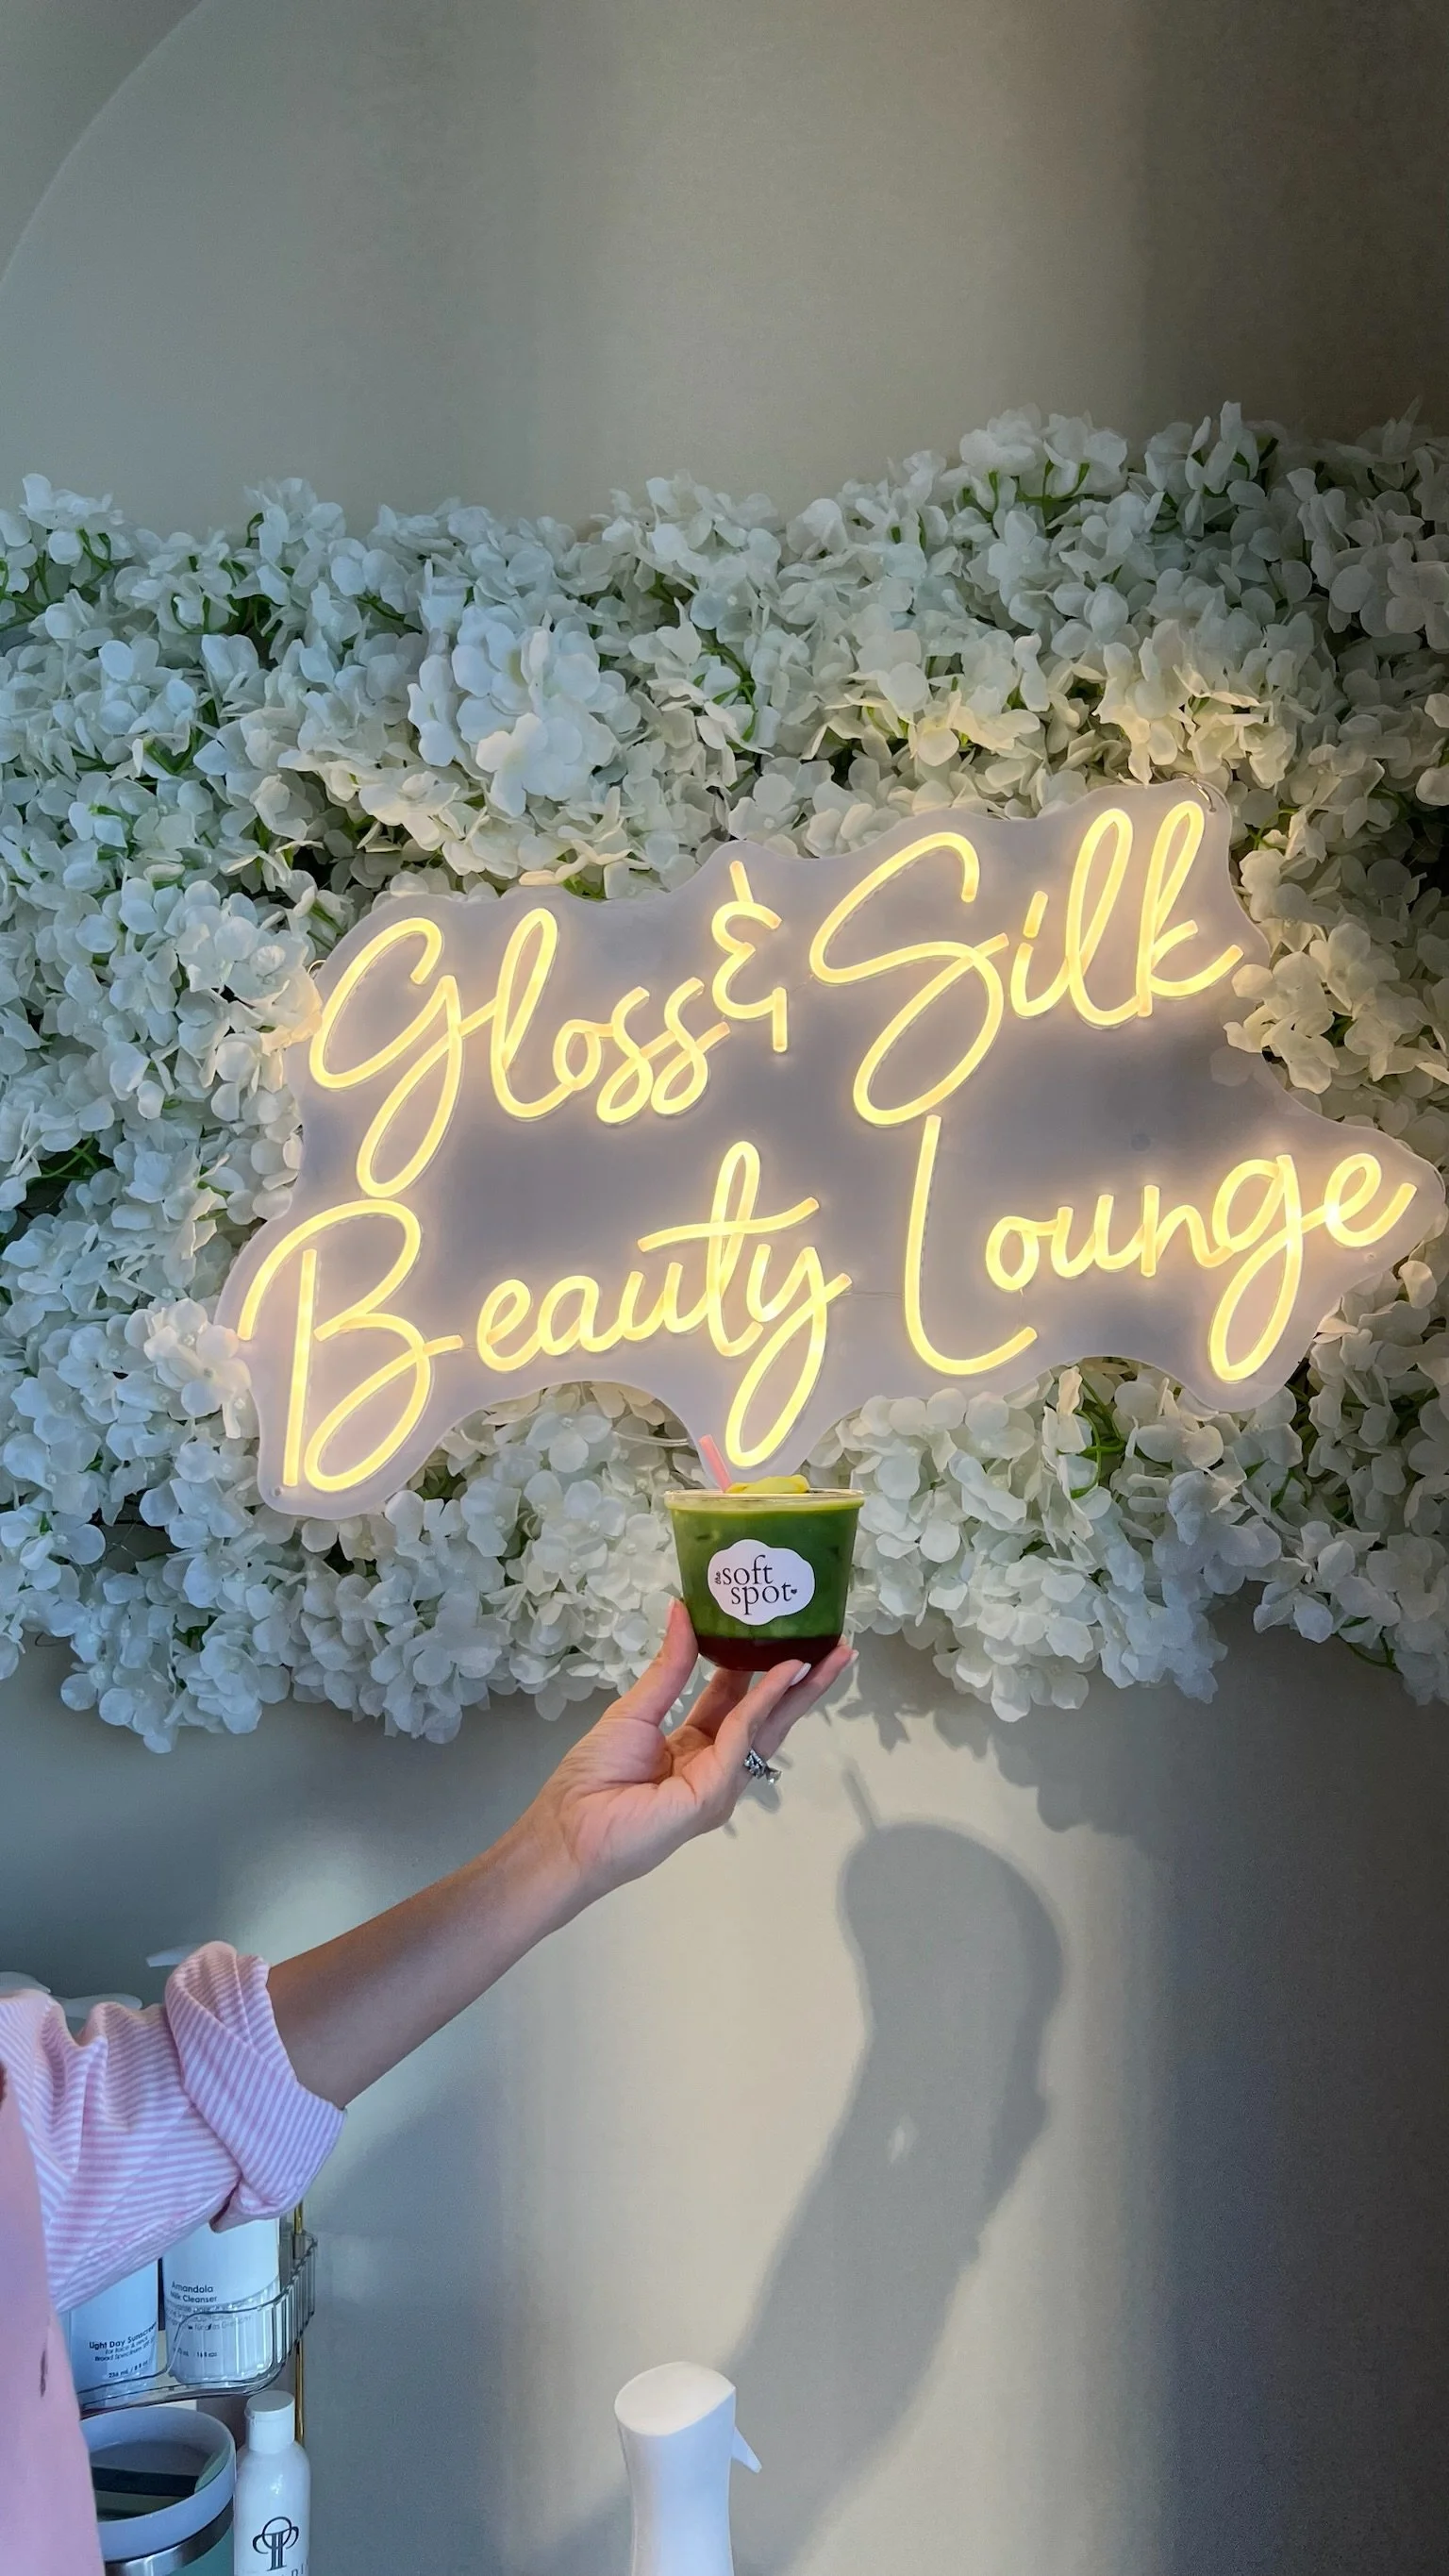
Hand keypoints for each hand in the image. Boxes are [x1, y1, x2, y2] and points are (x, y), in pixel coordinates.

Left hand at [519, 1601, 853, 1908]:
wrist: (568, 1831)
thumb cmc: (592, 1777)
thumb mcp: (635, 1710)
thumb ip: (668, 1667)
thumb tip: (682, 1609)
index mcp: (694, 1746)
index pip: (737, 1701)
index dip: (759, 1667)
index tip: (780, 1632)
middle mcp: (715, 1765)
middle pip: (767, 1717)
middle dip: (801, 1681)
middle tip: (835, 1646)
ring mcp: (721, 1783)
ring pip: (768, 1727)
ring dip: (800, 1690)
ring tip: (831, 1655)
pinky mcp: (715, 1793)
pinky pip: (744, 1738)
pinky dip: (766, 1702)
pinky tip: (785, 1672)